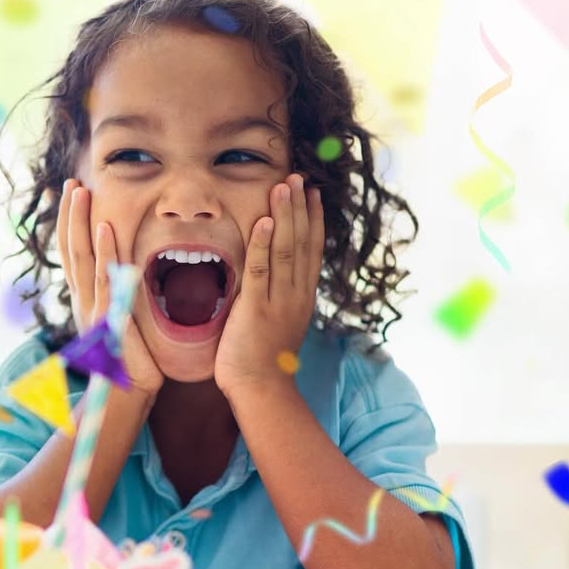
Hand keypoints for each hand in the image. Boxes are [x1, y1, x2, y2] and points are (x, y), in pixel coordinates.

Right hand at [57, 179, 163, 400]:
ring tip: (80, 192)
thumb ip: (121, 298)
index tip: (69, 196)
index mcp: (87, 299)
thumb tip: (128, 274)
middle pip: (71, 249)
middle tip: (70, 183)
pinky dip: (105, 252)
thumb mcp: (121, 323)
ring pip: (82, 257)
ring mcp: (93, 308)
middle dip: (69, 215)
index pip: (74, 254)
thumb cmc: (130, 361)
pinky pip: (105, 278)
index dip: (69, 225)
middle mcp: (84, 300)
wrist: (126, 394)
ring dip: (80, 222)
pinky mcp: (108, 318)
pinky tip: (104, 227)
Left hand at [214, 173, 324, 398]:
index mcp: (301, 298)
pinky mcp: (255, 309)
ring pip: (285, 250)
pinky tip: (265, 221)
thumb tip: (270, 282)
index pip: (311, 251)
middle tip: (298, 177)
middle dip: (300, 208)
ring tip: (284, 186)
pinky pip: (261, 270)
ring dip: (285, 216)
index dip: (312, 220)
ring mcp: (278, 301)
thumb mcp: (277, 324)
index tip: (312, 194)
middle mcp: (295, 295)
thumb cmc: (263, 363)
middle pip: (302, 243)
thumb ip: (275, 300)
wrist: (261, 391)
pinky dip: (263, 244)